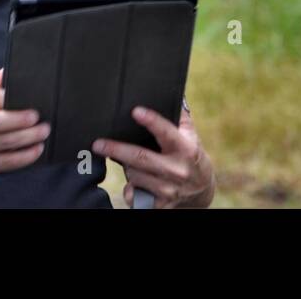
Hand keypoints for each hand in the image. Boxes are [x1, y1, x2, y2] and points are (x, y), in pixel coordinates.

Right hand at [0, 68, 48, 178]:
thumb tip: (6, 72)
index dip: (12, 98)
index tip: (29, 98)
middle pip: (0, 122)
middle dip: (22, 120)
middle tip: (39, 118)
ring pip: (8, 141)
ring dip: (30, 137)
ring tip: (43, 131)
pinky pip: (9, 161)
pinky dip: (26, 155)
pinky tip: (37, 149)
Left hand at [94, 106, 214, 207]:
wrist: (202, 190)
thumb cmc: (191, 156)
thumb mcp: (191, 136)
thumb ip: (181, 117)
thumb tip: (172, 95)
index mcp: (186, 149)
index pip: (166, 132)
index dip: (151, 121)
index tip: (136, 111)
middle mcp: (177, 170)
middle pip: (140, 158)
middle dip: (116, 149)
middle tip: (98, 144)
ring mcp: (168, 190)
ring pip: (134, 175)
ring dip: (127, 167)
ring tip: (129, 162)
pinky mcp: (161, 205)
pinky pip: (135, 196)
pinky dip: (130, 189)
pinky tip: (135, 184)